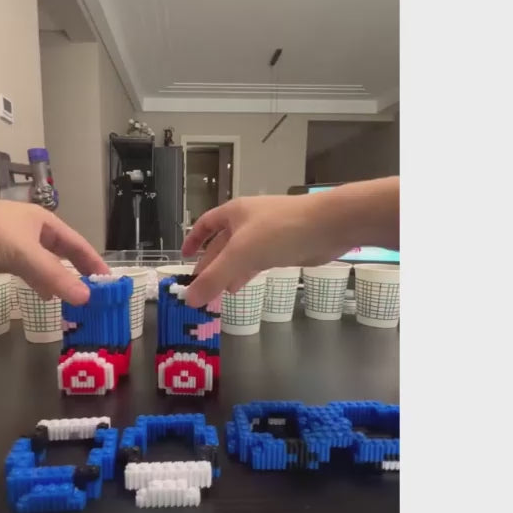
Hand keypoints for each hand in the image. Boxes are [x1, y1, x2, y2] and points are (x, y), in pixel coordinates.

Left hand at [0, 200, 108, 304]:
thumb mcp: (24, 253)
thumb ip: (54, 276)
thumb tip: (86, 297)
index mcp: (44, 222)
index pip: (77, 244)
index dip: (94, 261)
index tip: (109, 281)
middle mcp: (33, 231)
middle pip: (63, 254)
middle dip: (78, 272)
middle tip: (94, 293)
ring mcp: (17, 243)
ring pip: (46, 264)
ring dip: (59, 281)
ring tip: (73, 299)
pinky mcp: (2, 255)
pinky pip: (29, 270)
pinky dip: (40, 282)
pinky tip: (44, 295)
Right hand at [181, 196, 341, 306]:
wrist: (328, 226)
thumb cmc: (280, 231)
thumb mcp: (241, 254)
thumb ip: (214, 278)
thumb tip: (189, 299)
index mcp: (233, 213)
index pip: (205, 224)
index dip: (193, 240)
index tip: (184, 258)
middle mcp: (247, 221)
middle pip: (221, 244)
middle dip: (210, 265)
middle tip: (200, 288)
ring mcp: (266, 233)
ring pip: (240, 255)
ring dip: (228, 273)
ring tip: (218, 294)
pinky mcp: (282, 247)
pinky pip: (257, 261)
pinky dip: (246, 273)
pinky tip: (240, 288)